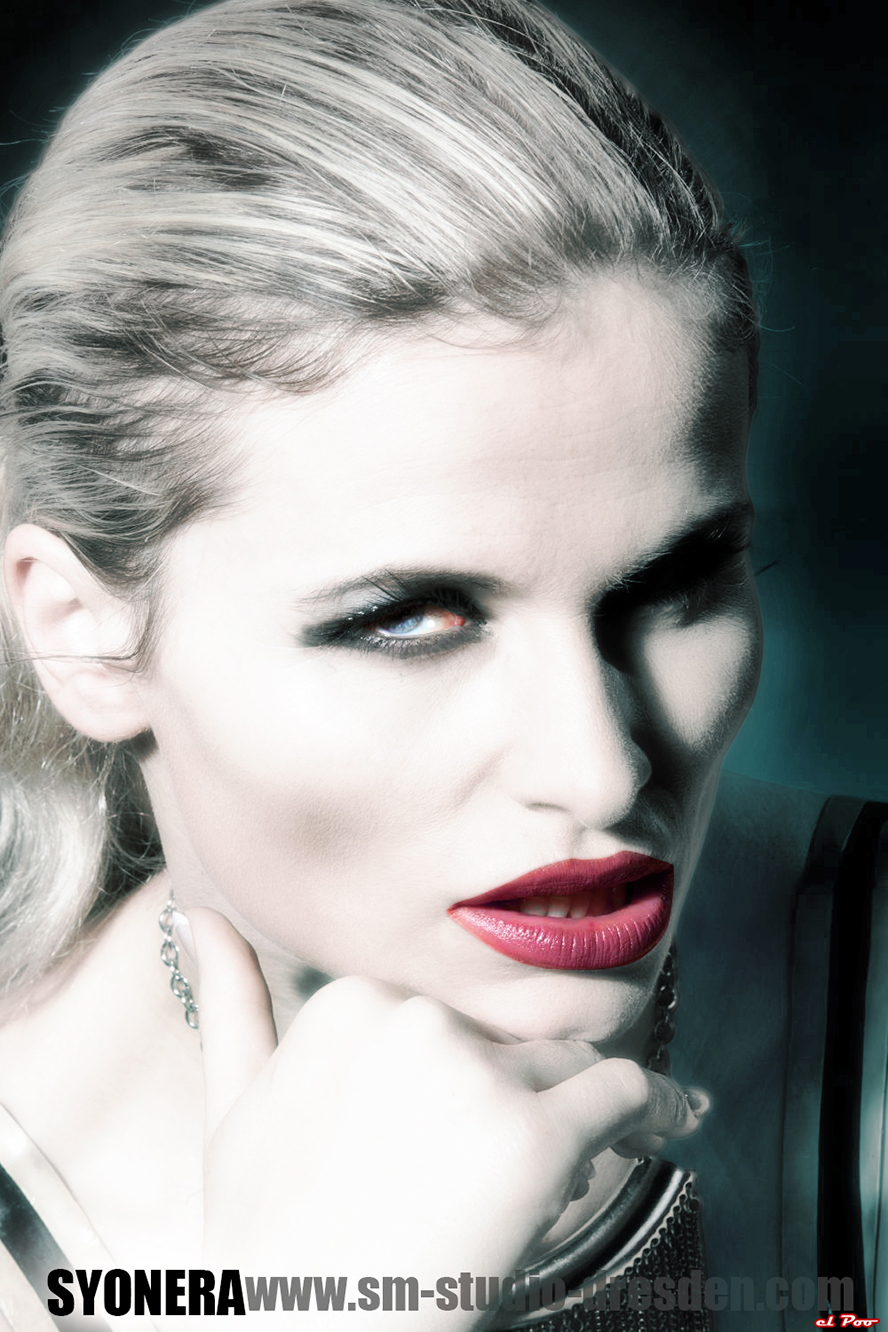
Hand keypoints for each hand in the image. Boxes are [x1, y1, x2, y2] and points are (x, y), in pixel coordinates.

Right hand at [190, 909, 704, 1327]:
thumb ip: (232, 1001)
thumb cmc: (265, 1236)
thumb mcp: (233, 1108)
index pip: (445, 1022)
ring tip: (573, 1164)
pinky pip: (624, 1097)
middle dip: (517, 1094)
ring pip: (564, 1068)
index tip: (472, 1118)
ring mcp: (476, 1077)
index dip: (466, 1075)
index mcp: (352, 1002)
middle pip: (506, 1044)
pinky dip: (660, 1109)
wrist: (295, 1331)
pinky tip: (681, 1116)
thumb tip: (198, 916)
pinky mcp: (535, 1140)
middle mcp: (416, 1020)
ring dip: (580, 1110)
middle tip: (499, 1171)